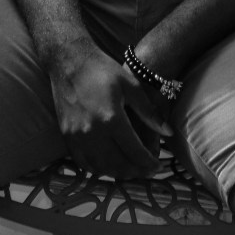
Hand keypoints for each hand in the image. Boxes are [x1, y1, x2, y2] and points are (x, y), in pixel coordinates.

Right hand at [46, 41, 171, 178]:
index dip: (149, 163)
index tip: (158, 166)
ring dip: (119, 173)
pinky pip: (84, 163)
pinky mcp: (66, 137)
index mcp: (112, 119)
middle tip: (148, 170)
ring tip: (132, 169)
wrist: (69, 61)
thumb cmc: (103, 70)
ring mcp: (77, 137)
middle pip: (119, 165)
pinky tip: (110, 165)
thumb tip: (168, 133)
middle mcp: (92, 132)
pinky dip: (99, 169)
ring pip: (101, 168)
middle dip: (137, 172)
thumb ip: (149, 112)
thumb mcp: (131, 86)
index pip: (135, 152)